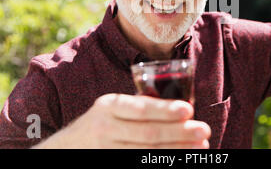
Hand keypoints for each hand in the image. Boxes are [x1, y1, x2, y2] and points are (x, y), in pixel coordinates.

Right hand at [33, 93, 210, 148]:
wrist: (67, 149)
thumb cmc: (99, 124)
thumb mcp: (111, 108)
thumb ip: (137, 106)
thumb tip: (181, 108)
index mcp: (108, 106)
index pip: (141, 109)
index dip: (166, 110)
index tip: (188, 110)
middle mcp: (105, 128)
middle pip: (148, 134)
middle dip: (180, 133)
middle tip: (204, 131)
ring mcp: (106, 151)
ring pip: (146, 154)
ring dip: (177, 151)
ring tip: (200, 147)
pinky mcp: (110, 164)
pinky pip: (139, 165)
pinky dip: (161, 163)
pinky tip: (180, 159)